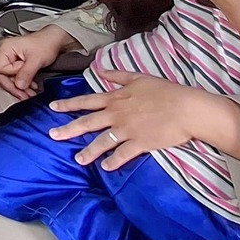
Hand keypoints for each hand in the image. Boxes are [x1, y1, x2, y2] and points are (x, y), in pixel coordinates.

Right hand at [0, 26, 75, 99]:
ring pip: (9, 77)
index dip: (11, 79)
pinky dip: (23, 83)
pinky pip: (15, 76)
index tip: (22, 87)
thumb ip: (26, 73)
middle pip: (3, 75)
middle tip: (25, 95)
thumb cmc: (46, 43)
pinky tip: (30, 87)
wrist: (54, 40)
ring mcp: (9, 57)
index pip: (0, 70)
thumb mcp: (36, 59)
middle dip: (16, 87)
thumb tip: (19, 85)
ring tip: (30, 93)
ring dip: (20, 87)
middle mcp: (4, 52)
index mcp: (4, 48)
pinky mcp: (14, 62)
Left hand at [48, 70, 239, 168]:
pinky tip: (106, 168)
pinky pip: (122, 155)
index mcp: (115, 98)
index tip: (53, 108)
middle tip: (52, 136)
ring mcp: (127, 130)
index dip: (68, 104)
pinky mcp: (140, 144)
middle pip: (87, 122)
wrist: (186, 108)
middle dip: (68, 130)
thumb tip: (99, 71)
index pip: (86, 101)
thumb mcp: (139, 78)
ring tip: (78, 160)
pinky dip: (114, 162)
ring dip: (89, 152)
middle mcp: (116, 114)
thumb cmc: (165, 91)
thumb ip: (117, 76)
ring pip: (102, 142)